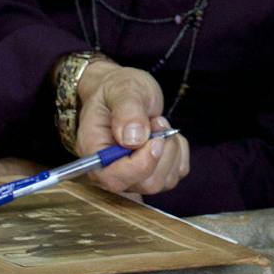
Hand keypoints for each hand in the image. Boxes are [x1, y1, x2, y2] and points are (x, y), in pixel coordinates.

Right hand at [64, 59, 191, 196]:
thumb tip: (133, 139)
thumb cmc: (117, 90)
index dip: (140, 165)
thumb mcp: (122, 89)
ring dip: (171, 149)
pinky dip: (179, 150)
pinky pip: (178, 171)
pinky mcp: (154, 173)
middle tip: (157, 121)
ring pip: (165, 180)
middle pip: (146, 184)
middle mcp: (111, 170)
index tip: (155, 139)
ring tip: (158, 124)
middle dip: (162, 152)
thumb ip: (127, 110)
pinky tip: (166, 134)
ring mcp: (134, 175)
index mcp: (94, 152)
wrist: (124, 92)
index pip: (114, 178)